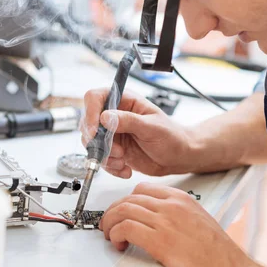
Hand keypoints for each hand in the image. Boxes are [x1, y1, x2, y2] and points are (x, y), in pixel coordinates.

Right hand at [81, 89, 195, 177]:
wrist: (178, 157)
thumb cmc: (171, 136)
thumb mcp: (152, 127)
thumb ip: (128, 121)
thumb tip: (105, 117)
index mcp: (123, 100)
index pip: (95, 98)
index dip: (90, 113)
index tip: (95, 131)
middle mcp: (114, 115)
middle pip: (88, 123)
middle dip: (98, 142)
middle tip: (117, 152)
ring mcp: (112, 134)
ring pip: (92, 144)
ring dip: (105, 157)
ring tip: (123, 161)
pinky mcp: (112, 150)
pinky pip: (101, 159)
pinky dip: (111, 167)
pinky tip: (126, 169)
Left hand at [99, 183, 255, 266]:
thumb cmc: (221, 259)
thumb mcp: (200, 225)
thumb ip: (179, 218)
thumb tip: (157, 222)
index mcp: (183, 200)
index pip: (142, 189)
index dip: (126, 201)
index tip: (120, 212)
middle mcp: (174, 206)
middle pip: (129, 198)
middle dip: (113, 212)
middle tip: (109, 225)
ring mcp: (167, 222)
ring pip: (123, 210)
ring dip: (110, 223)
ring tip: (110, 236)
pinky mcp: (160, 241)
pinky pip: (126, 228)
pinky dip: (115, 235)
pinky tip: (119, 244)